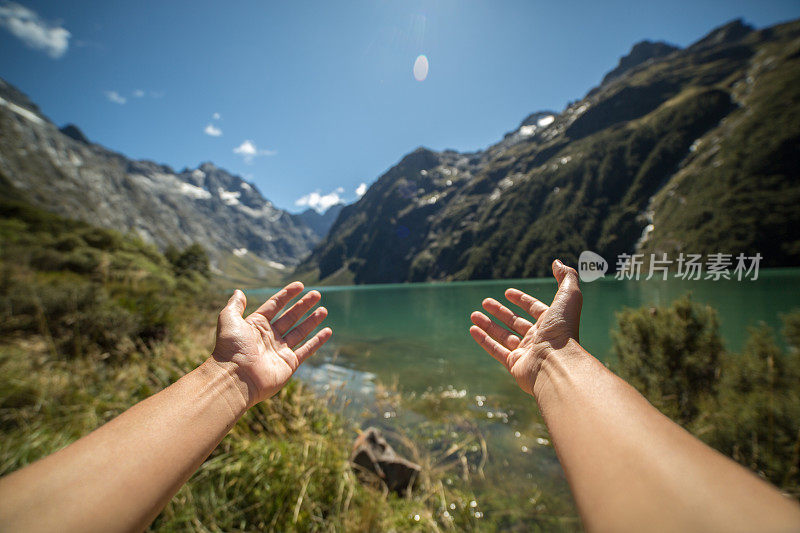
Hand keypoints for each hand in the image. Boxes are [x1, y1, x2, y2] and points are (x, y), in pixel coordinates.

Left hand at [211, 282, 331, 406]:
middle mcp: (269, 337)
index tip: (300, 285)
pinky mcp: (288, 364)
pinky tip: (328, 331)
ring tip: (324, 310)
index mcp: (256, 325)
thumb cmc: (230, 348)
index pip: (275, 305)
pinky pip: (306, 350)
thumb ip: (235, 306)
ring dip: (312, 320)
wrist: (236, 378)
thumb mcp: (228, 320)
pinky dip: (317, 341)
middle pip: (290, 317)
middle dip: (303, 305)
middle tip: (316, 295)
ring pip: (300, 332)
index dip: (287, 295)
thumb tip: (238, 292)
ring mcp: (279, 350)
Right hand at [469, 260, 581, 395]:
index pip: (534, 309)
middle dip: (500, 311)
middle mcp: (539, 338)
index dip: (522, 300)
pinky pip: (496, 351)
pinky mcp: (515, 365)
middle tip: (485, 302)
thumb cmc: (563, 331)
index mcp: (551, 323)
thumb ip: (566, 277)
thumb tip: (558, 262)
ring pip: (504, 336)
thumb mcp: (568, 297)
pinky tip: (473, 330)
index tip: (508, 292)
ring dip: (488, 324)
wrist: (557, 365)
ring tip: (474, 315)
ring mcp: (526, 352)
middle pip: (516, 322)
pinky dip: (484, 340)